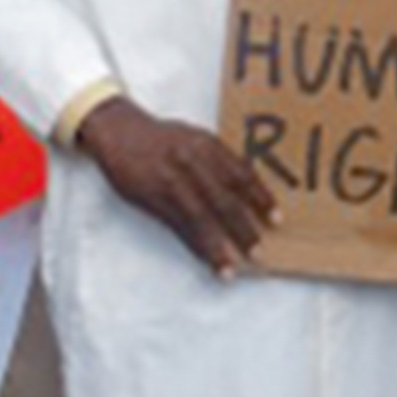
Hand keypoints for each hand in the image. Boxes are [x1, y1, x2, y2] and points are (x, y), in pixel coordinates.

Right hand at [77, 96, 277, 276]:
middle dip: (244, 228)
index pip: (242, 174)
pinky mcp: (154, 196)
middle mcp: (192, 161)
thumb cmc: (161, 137)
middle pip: (225, 200)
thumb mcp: (194, 137)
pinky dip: (195, 245)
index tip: (277, 218)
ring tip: (232, 267)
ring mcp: (172, 180)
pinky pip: (179, 225)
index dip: (261, 198)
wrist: (118, 130)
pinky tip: (207, 259)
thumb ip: (217, 159)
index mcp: (207, 144)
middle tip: (260, 250)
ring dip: (219, 245)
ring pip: (202, 218)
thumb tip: (245, 185)